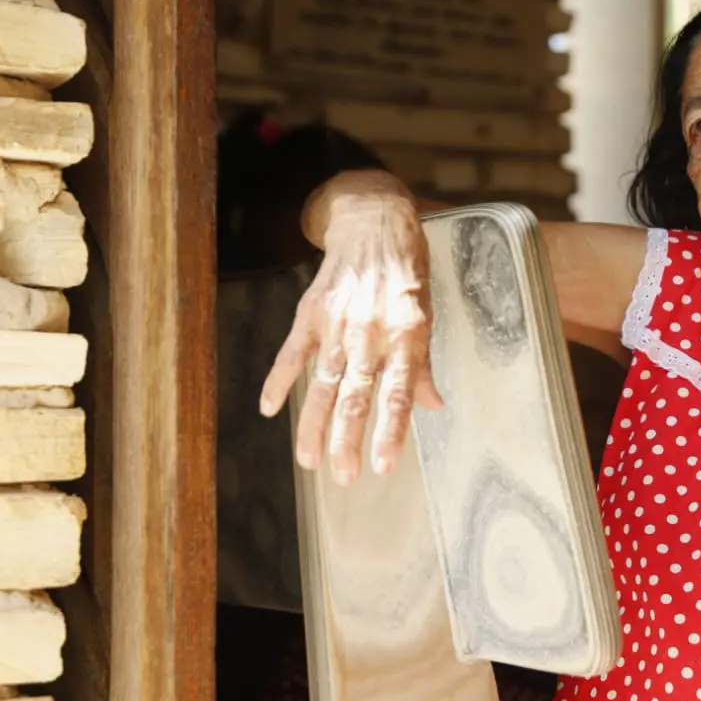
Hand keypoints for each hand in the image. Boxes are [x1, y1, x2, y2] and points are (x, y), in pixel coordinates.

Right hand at [259, 192, 443, 483]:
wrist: (373, 222)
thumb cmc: (407, 271)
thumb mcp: (428, 313)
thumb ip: (424, 364)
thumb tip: (432, 406)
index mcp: (406, 336)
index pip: (398, 396)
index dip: (390, 433)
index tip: (382, 468)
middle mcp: (370, 334)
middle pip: (355, 398)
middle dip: (347, 442)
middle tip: (343, 478)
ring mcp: (336, 325)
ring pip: (322, 385)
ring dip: (313, 426)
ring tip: (308, 461)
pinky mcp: (310, 314)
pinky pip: (291, 354)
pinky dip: (277, 381)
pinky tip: (268, 410)